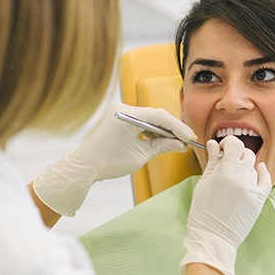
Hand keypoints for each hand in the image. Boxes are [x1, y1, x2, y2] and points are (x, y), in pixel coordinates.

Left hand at [33, 103, 196, 215]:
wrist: (84, 167)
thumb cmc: (108, 162)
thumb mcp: (140, 155)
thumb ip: (162, 146)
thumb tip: (181, 145)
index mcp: (127, 115)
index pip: (160, 116)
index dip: (178, 127)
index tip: (190, 137)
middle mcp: (122, 108)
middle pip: (155, 115)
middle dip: (172, 129)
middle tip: (187, 140)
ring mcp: (119, 112)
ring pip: (148, 118)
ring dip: (162, 130)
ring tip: (176, 143)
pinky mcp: (117, 118)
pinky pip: (139, 121)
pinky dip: (150, 130)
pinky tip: (161, 140)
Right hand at [180, 135, 270, 274]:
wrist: (212, 237)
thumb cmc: (202, 211)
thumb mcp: (203, 183)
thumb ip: (212, 161)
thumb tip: (214, 144)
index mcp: (225, 170)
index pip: (234, 143)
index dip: (228, 143)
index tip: (222, 148)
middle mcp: (241, 177)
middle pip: (245, 153)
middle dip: (235, 154)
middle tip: (226, 161)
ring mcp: (252, 188)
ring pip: (252, 166)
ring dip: (243, 166)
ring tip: (233, 176)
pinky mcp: (259, 199)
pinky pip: (265, 180)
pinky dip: (263, 172)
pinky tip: (259, 168)